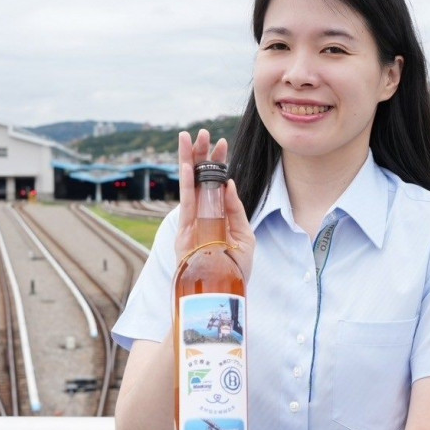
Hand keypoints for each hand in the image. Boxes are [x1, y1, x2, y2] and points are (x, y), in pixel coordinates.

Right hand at [177, 129, 254, 280]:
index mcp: (217, 215)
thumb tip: (230, 184)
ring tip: (187, 138)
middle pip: (199, 179)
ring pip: (189, 186)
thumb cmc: (234, 271)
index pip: (216, 183)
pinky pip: (185, 205)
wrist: (223, 296)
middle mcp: (203, 216)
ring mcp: (192, 223)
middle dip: (200, 155)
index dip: (218, 163)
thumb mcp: (244, 238)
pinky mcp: (185, 233)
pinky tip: (188, 166)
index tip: (222, 143)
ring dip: (188, 161)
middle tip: (202, 132)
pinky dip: (186, 185)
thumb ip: (236, 211)